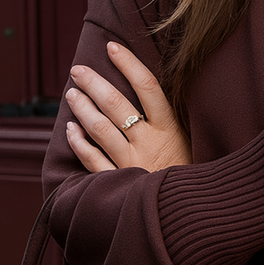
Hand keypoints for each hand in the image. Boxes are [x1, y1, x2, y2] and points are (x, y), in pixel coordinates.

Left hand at [65, 42, 191, 172]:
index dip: (128, 64)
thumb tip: (152, 90)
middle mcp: (149, 143)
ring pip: (100, 128)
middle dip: (93, 82)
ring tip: (71, 94)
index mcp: (170, 130)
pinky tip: (72, 130)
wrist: (191, 217)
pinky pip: (93, 160)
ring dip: (82, 108)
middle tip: (78, 70)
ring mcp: (132, 164)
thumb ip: (173, 122)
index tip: (112, 47)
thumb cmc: (191, 175)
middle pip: (116, 104)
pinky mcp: (120, 184)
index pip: (148, 87)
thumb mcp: (192, 145)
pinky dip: (79, 144)